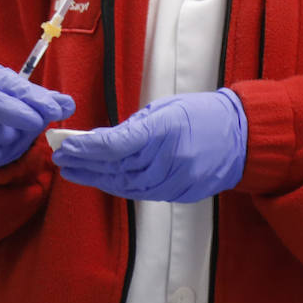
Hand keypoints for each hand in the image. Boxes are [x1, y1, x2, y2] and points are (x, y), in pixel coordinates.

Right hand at [0, 62, 75, 172]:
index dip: (33, 99)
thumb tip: (68, 105)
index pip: (10, 84)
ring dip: (5, 139)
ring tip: (10, 137)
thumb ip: (44, 102)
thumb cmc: (0, 107)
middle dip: (14, 113)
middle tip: (37, 124)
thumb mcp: (22, 99)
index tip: (54, 110)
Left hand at [51, 89, 246, 201]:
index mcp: (163, 129)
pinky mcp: (181, 193)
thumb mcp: (164, 108)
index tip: (65, 144)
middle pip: (116, 166)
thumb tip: (100, 141)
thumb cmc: (200, 114)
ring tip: (74, 171)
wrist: (241, 137)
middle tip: (61, 159)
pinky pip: (143, 194)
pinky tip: (102, 180)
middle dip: (84, 163)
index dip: (86, 147)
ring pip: (126, 185)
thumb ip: (132, 127)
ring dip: (97, 179)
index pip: (115, 143)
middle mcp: (169, 157)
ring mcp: (176, 179)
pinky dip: (119, 187)